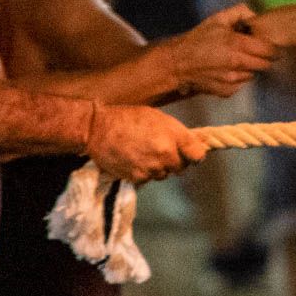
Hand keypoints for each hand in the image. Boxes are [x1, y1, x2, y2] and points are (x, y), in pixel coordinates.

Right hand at [85, 103, 206, 181]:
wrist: (98, 128)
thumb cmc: (127, 118)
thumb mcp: (157, 117)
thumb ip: (175, 132)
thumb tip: (191, 144)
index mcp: (173, 135)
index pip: (198, 154)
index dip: (195, 155)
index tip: (191, 154)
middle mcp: (166, 153)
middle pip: (181, 167)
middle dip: (174, 161)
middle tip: (160, 150)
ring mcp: (152, 167)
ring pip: (164, 174)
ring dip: (158, 167)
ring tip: (143, 152)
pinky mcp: (138, 177)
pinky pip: (148, 178)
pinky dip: (144, 172)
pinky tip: (134, 159)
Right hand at [161, 5, 277, 96]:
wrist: (178, 63)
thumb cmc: (199, 38)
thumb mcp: (218, 18)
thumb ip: (240, 12)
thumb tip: (256, 16)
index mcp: (237, 44)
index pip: (269, 50)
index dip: (272, 47)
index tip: (268, 44)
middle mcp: (237, 64)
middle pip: (265, 65)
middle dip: (263, 58)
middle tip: (254, 51)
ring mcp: (232, 80)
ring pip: (253, 74)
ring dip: (249, 68)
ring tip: (236, 59)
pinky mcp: (227, 91)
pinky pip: (241, 83)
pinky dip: (238, 77)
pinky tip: (226, 70)